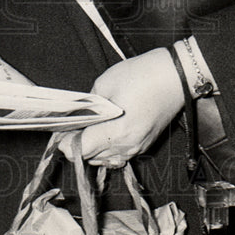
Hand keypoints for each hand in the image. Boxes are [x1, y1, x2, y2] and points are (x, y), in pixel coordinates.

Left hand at [61, 48, 184, 166]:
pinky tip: (102, 133)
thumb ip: (88, 105)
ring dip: (92, 149)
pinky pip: (118, 155)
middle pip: (90, 158)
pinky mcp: (144, 144)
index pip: (81, 150)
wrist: (176, 75)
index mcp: (116, 132)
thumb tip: (77, 117)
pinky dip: (106, 149)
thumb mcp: (105, 84)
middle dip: (76, 145)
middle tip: (68, 129)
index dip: (65, 143)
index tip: (58, 133)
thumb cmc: (142, 75)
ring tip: (85, 129)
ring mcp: (138, 148)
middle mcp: (127, 146)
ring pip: (104, 160)